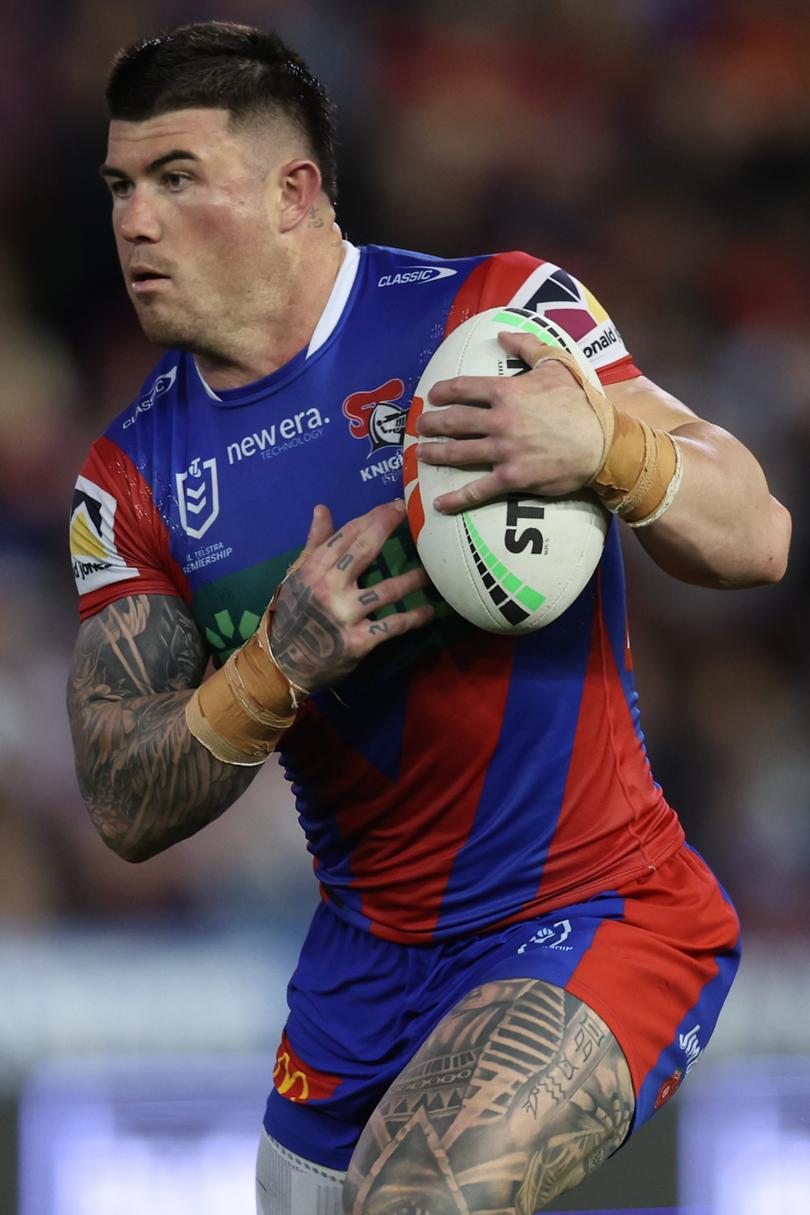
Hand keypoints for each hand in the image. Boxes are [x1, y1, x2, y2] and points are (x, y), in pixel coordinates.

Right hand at [269, 500, 433, 690]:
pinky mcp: (358, 641)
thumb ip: (315, 543)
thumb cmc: (293, 614)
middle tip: (409, 516)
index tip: (392, 506)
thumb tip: (322, 509)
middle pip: (364, 552)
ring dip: (413, 579)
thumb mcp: (297, 576)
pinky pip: (392, 626)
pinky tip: (429, 611)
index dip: (371, 518)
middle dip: (387, 529)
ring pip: (387, 590)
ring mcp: (345, 615)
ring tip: (432, 571)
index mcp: (314, 570)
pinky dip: (413, 618)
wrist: (284, 662)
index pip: (346, 536)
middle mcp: (329, 589)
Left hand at [415, 330, 604, 512]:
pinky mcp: (513, 478)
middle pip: (454, 421)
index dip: (442, 391)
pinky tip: (439, 504)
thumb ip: (528, 347)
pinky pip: (478, 490)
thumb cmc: (582, 402)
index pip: (463, 388)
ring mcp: (504, 451)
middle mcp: (500, 421)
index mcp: (507, 392)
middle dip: (432, 424)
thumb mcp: (557, 365)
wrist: (604, 442)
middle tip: (421, 427)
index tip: (432, 396)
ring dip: (436, 454)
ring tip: (422, 454)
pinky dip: (456, 499)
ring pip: (459, 452)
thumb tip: (503, 333)